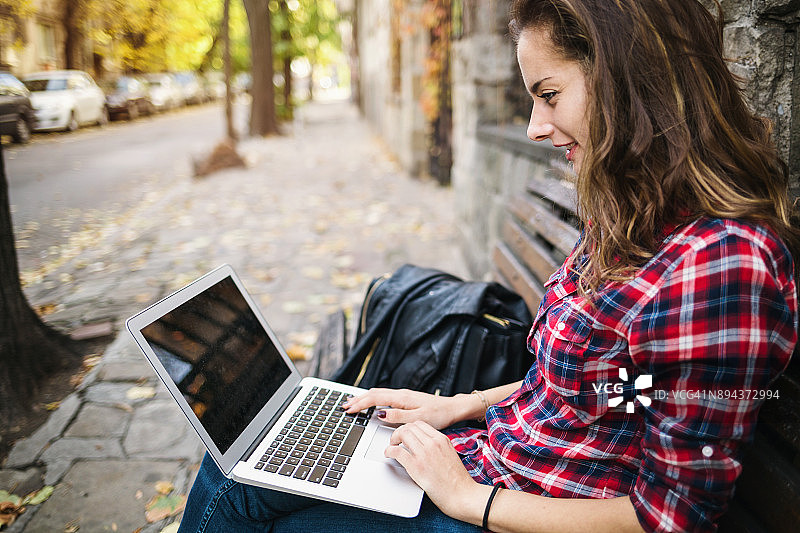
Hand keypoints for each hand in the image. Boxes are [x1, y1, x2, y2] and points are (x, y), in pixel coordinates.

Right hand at [342, 388, 470, 428]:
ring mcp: (403, 396)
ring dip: (364, 398)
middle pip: (374, 394)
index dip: (360, 404)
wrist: (452, 408)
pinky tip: (371, 403)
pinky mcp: (405, 399)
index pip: (375, 399)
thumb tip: (380, 414)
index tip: (349, 409)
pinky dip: (373, 399)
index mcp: (402, 398)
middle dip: (358, 399)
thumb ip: (398, 417)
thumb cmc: (438, 414)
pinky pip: (384, 396)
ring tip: (353, 403)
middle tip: (344, 406)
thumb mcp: (418, 418)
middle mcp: (401, 394)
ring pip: (378, 394)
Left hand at [386, 421, 481, 517]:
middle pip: (409, 427)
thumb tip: (424, 444)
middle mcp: (433, 443)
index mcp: (442, 439)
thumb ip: (437, 446)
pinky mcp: (416, 466)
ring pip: (402, 434)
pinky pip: (397, 452)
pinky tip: (389, 454)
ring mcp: (424, 454)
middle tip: (396, 440)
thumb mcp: (450, 454)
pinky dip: (389, 451)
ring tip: (392, 446)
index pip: (419, 424)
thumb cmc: (457, 479)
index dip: (408, 427)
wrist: (461, 494)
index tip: (405, 433)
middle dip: (399, 432)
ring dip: (393, 439)